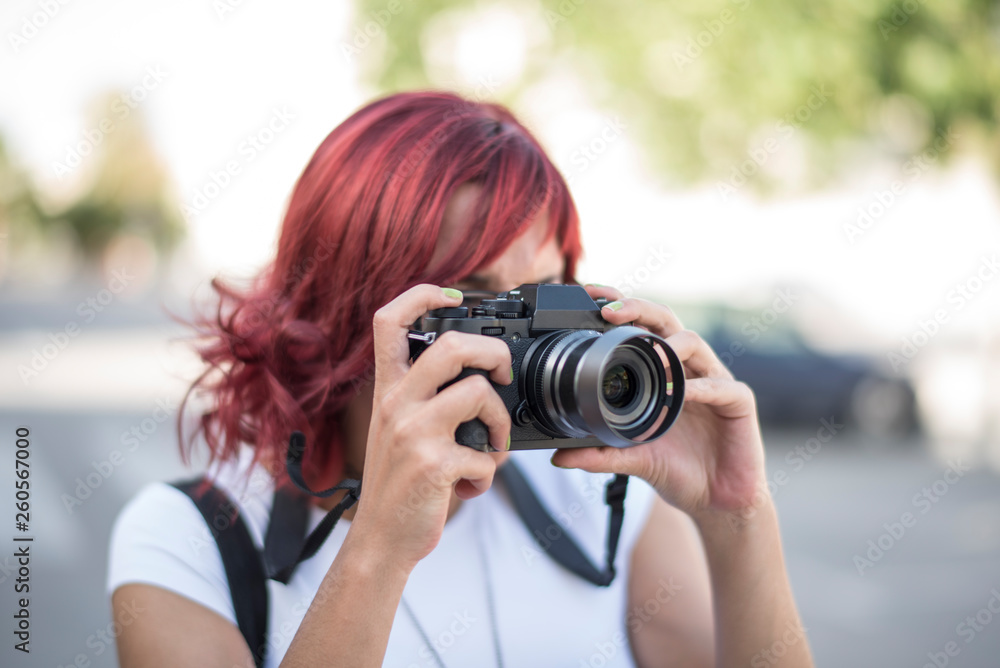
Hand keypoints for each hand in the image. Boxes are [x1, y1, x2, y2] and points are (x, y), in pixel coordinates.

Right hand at [348, 284, 511, 571]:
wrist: (380, 540)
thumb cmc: (398, 485)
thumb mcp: (398, 430)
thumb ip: (425, 399)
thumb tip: (481, 381)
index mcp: (388, 390)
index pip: (388, 320)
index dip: (422, 294)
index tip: (454, 296)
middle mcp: (395, 404)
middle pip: (452, 344)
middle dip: (494, 352)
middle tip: (502, 376)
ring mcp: (413, 433)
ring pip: (478, 392)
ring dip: (500, 422)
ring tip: (492, 447)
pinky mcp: (433, 465)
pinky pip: (484, 455)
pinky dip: (489, 474)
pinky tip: (472, 486)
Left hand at [550, 285, 765, 518]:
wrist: (716, 502)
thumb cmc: (678, 470)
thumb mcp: (631, 459)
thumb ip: (597, 454)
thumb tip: (557, 457)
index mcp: (661, 373)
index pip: (640, 327)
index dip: (619, 306)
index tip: (589, 295)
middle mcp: (686, 369)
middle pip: (665, 321)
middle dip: (638, 308)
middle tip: (610, 312)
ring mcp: (714, 381)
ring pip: (694, 343)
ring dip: (668, 347)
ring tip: (648, 356)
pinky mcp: (739, 402)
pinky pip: (721, 386)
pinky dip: (701, 387)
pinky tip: (683, 394)